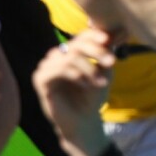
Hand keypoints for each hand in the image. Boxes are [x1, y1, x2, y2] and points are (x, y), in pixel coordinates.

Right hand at [31, 27, 116, 155]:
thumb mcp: (104, 72)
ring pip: (68, 57)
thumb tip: (115, 33)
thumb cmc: (93, 96)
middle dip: (96, 52)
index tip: (108, 40)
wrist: (84, 122)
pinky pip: (56, 69)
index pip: (80, 36)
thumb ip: (106, 53)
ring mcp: (46, 67)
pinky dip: (74, 74)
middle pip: (75, 44)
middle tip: (112, 63)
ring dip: (88, 68)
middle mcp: (56, 56)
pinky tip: (84, 84)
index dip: (94, 35)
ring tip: (100, 82)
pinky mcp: (40, 80)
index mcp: (70, 52)